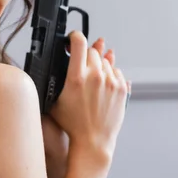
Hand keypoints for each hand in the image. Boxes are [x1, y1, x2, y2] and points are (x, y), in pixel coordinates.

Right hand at [42, 36, 115, 177]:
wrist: (94, 141)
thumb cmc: (72, 123)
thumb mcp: (55, 99)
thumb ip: (55, 79)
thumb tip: (56, 63)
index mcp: (76, 78)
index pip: (79, 43)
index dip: (74, 36)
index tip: (72, 37)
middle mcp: (95, 77)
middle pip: (92, 50)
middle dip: (85, 54)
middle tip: (80, 65)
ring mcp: (110, 82)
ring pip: (105, 60)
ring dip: (98, 65)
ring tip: (91, 80)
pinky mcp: (121, 88)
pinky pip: (116, 71)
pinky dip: (109, 74)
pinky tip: (101, 85)